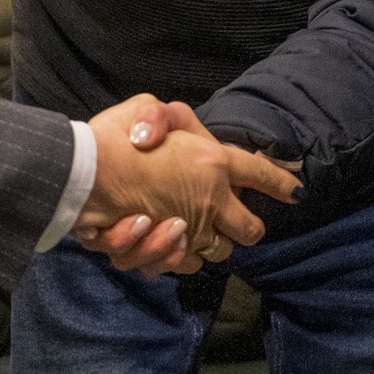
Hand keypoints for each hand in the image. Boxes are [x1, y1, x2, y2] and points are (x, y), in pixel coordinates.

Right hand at [75, 93, 301, 277]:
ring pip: (218, 253)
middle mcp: (210, 201)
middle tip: (233, 219)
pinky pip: (184, 266)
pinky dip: (176, 257)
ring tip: (186, 227)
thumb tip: (158, 139)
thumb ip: (163, 117)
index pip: (257, 172)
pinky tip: (160, 240)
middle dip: (248, 228)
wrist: (80, 176)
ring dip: (209, 244)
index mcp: (212, 162)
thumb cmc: (111, 137)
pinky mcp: (165, 252)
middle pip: (250, 229)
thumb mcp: (141, 107)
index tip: (293, 191)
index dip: (278, 182)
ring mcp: (190, 231)